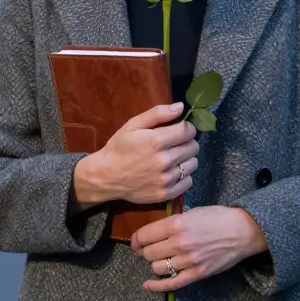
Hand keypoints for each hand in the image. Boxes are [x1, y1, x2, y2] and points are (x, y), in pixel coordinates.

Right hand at [74, 103, 197, 207]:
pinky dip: (184, 176)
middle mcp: (164, 160)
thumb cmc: (119, 148)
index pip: (188, 131)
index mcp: (157, 141)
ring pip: (193, 164)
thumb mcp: (133, 125)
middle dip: (187, 142)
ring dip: (187, 159)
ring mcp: (166, 179)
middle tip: (175, 143)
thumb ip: (157, 113)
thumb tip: (181, 107)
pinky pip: (188, 182)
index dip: (187, 128)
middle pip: (193, 147)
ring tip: (174, 158)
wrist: (106, 176)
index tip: (180, 129)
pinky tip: (172, 172)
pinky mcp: (166, 193)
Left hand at [130, 206, 268, 291]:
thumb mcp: (193, 211)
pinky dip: (157, 286)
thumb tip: (156, 229)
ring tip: (159, 259)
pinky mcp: (197, 273)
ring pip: (157, 268)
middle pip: (148, 253)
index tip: (136, 241)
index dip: (137, 239)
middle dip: (145, 252)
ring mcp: (188, 260)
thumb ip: (173, 221)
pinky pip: (172, 284)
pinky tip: (147, 285)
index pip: (145, 235)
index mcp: (177, 224)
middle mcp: (180, 243)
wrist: (243, 231)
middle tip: (148, 249)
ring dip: (155, 264)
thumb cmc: (218, 217)